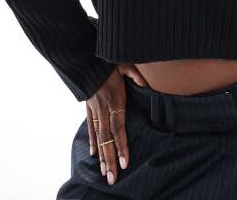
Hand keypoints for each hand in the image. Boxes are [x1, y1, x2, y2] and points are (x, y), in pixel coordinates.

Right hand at [86, 64, 149, 184]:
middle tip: (112, 177)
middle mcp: (104, 108)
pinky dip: (92, 141)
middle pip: (107, 138)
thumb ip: (138, 77)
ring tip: (103, 172)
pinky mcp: (88, 107)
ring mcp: (95, 108)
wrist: (88, 58)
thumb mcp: (128, 65)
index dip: (122, 145)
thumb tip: (148, 86)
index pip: (118, 127)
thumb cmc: (111, 62)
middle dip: (110, 159)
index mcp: (115, 99)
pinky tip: (94, 153)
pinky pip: (90, 126)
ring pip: (98, 136)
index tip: (125, 162)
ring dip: (101, 155)